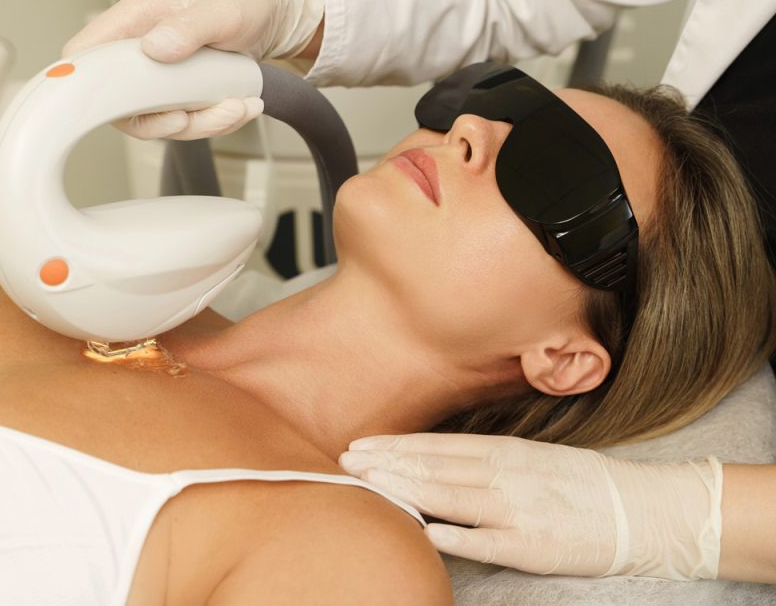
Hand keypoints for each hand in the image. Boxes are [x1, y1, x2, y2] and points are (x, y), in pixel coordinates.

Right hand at [63, 0, 322, 139]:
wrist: (272, 11)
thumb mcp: (223, 10)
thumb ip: (189, 27)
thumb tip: (154, 48)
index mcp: (135, 20)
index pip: (85, 54)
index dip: (87, 85)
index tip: (119, 106)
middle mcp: (140, 50)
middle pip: (120, 103)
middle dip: (159, 120)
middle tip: (190, 118)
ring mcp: (158, 76)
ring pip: (157, 120)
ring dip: (199, 125)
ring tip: (236, 108)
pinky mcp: (178, 94)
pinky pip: (186, 122)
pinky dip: (215, 123)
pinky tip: (241, 107)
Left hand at [340, 433, 722, 579]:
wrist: (644, 512)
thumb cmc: (582, 485)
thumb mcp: (532, 459)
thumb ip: (486, 460)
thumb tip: (435, 462)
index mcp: (506, 452)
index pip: (437, 446)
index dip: (395, 446)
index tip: (360, 445)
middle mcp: (506, 475)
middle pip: (433, 467)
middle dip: (386, 464)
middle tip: (346, 462)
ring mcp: (519, 510)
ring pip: (451, 496)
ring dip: (405, 488)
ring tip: (367, 484)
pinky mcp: (533, 546)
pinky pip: (486, 541)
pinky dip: (455, 535)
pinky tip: (424, 531)